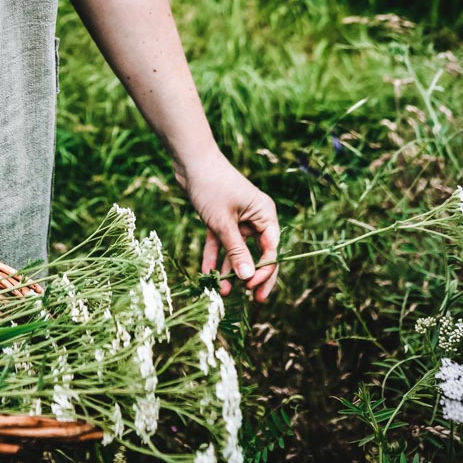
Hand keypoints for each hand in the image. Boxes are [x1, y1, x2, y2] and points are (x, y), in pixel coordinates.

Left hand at [179, 146, 279, 302]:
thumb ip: (236, 250)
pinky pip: (221, 243)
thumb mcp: (223, 222)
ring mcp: (238, 219)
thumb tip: (248, 278)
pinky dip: (215, 257)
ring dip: (230, 270)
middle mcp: (255, 218)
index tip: (252, 287)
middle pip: (259, 253)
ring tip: (222, 292)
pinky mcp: (221, 219)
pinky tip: (208, 275)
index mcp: (265, 214)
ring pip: (237, 250)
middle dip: (253, 276)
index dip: (265, 271)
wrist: (190, 161)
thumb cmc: (212, 186)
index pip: (272, 249)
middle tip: (254, 301)